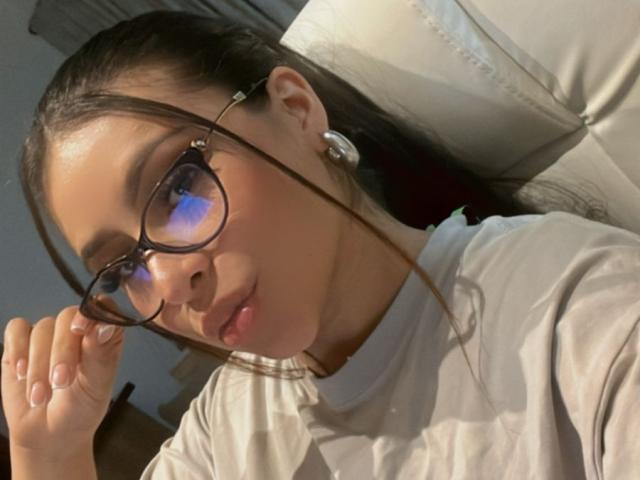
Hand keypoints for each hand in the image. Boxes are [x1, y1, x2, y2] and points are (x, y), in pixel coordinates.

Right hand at [1, 306, 123, 458]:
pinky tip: (22, 373)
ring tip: (41, 396)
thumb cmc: (80, 409)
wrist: (50, 434)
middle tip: (61, 383)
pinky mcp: (21, 344)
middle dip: (62, 353)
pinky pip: (16, 330)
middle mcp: (76, 330)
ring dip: (39, 364)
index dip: (92, 312)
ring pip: (42, 329)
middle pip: (67, 318)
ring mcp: (49, 335)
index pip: (101, 307)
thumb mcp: (97, 387)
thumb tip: (104, 326)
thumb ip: (101, 354)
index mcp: (102, 336)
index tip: (82, 330)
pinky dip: (18, 350)